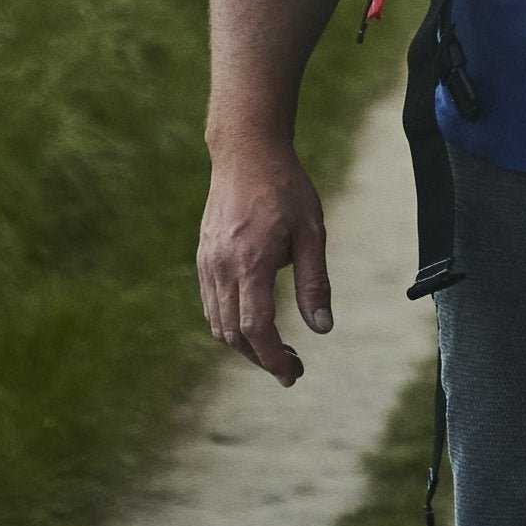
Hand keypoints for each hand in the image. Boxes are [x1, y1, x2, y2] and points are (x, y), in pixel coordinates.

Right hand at [197, 143, 331, 385]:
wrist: (246, 151)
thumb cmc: (286, 188)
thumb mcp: (312, 233)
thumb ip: (315, 282)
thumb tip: (322, 329)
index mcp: (251, 262)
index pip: (256, 329)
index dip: (273, 358)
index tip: (291, 374)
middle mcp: (222, 267)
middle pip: (233, 334)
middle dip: (261, 358)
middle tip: (291, 367)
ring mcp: (207, 262)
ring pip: (217, 322)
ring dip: (244, 344)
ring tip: (276, 348)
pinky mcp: (203, 256)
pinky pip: (211, 303)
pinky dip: (229, 323)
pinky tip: (253, 320)